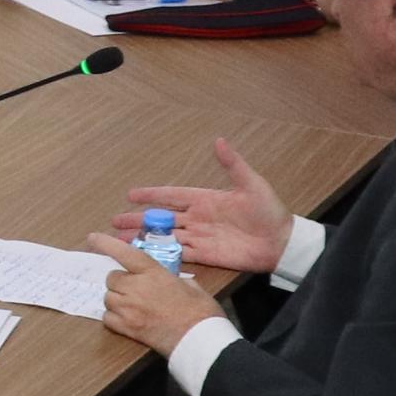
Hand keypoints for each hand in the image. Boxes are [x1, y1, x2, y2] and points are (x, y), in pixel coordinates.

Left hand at [87, 229, 225, 353]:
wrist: (200, 340)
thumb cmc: (201, 312)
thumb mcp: (191, 286)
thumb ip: (172, 279)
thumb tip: (167, 280)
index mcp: (153, 273)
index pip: (125, 253)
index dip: (106, 244)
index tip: (92, 237)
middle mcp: (137, 287)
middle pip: (111, 278)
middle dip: (120, 282)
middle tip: (135, 290)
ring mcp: (129, 308)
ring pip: (107, 297)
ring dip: (117, 299)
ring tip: (134, 306)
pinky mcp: (126, 327)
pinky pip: (107, 317)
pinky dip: (114, 317)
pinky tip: (129, 319)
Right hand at [127, 137, 291, 275]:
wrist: (281, 242)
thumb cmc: (269, 211)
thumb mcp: (252, 184)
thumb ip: (233, 164)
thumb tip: (220, 141)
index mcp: (205, 199)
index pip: (171, 195)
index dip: (151, 194)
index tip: (130, 194)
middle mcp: (197, 218)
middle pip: (161, 218)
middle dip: (137, 220)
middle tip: (114, 221)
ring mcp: (199, 237)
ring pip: (164, 237)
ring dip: (143, 238)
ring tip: (121, 240)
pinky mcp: (205, 255)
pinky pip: (179, 254)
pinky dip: (161, 254)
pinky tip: (144, 255)